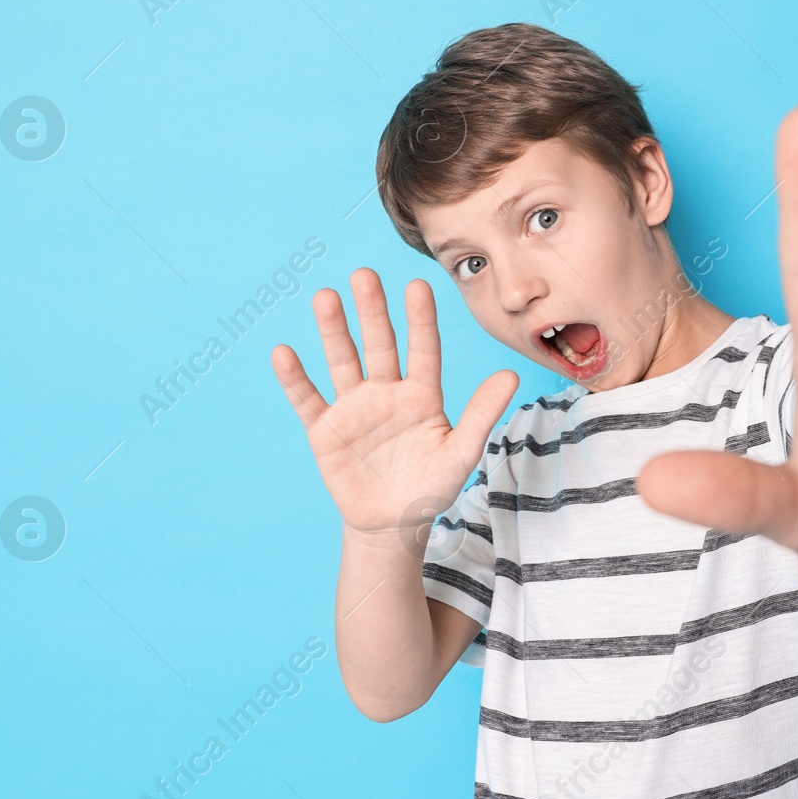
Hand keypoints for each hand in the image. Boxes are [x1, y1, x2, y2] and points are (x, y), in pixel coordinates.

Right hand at [270, 269, 518, 538]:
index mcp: (422, 394)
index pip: (422, 349)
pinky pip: (308, 399)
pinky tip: (284, 352)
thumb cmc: (431, 486)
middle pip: (379, 344)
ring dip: (333, 330)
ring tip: (326, 297)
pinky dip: (295, 378)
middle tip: (364, 274)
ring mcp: (354, 407)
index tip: (417, 285)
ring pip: (343, 361)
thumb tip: (513, 374)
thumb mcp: (460, 453)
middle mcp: (387, 392)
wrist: (392, 524)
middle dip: (372, 310)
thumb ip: (482, 414)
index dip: (420, 319)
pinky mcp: (324, 429)